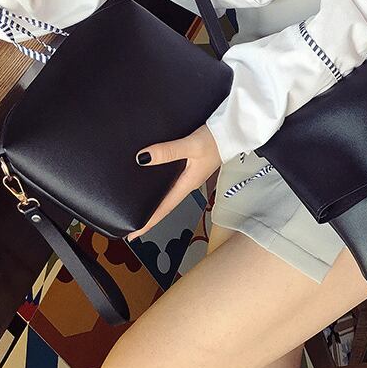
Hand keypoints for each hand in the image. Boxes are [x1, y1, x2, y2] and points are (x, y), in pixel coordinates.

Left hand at [126, 124, 221, 241]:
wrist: (234, 132)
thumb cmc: (216, 140)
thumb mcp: (191, 145)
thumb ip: (168, 151)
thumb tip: (142, 158)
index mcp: (188, 183)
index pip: (165, 208)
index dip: (149, 222)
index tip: (133, 235)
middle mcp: (189, 182)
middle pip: (167, 205)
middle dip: (150, 216)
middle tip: (132, 225)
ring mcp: (192, 175)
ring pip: (170, 194)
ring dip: (156, 202)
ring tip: (142, 208)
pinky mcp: (193, 166)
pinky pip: (174, 182)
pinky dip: (163, 188)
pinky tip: (156, 183)